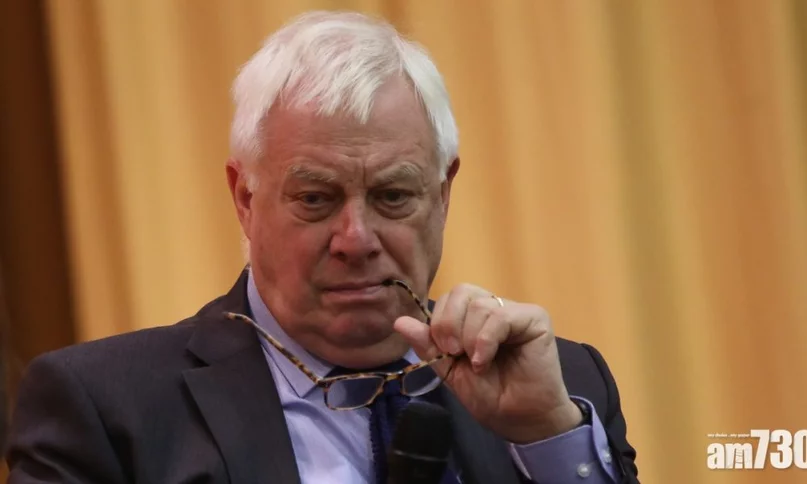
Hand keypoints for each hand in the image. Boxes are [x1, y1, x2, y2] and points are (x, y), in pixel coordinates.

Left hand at [394, 283, 581, 443]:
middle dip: (449, 324)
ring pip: (479, 305)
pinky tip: (484, 361)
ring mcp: (516, 312)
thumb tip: (398, 321)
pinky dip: (485, 340)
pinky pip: (500, 316)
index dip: (440, 321)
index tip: (445, 352)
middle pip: (462, 291)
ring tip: (477, 364)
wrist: (519, 420)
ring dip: (470, 339)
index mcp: (475, 318)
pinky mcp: (535, 319)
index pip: (450, 297)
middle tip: (455, 353)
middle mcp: (495, 308)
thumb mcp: (449, 369)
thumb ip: (428, 344)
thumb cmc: (489, 395)